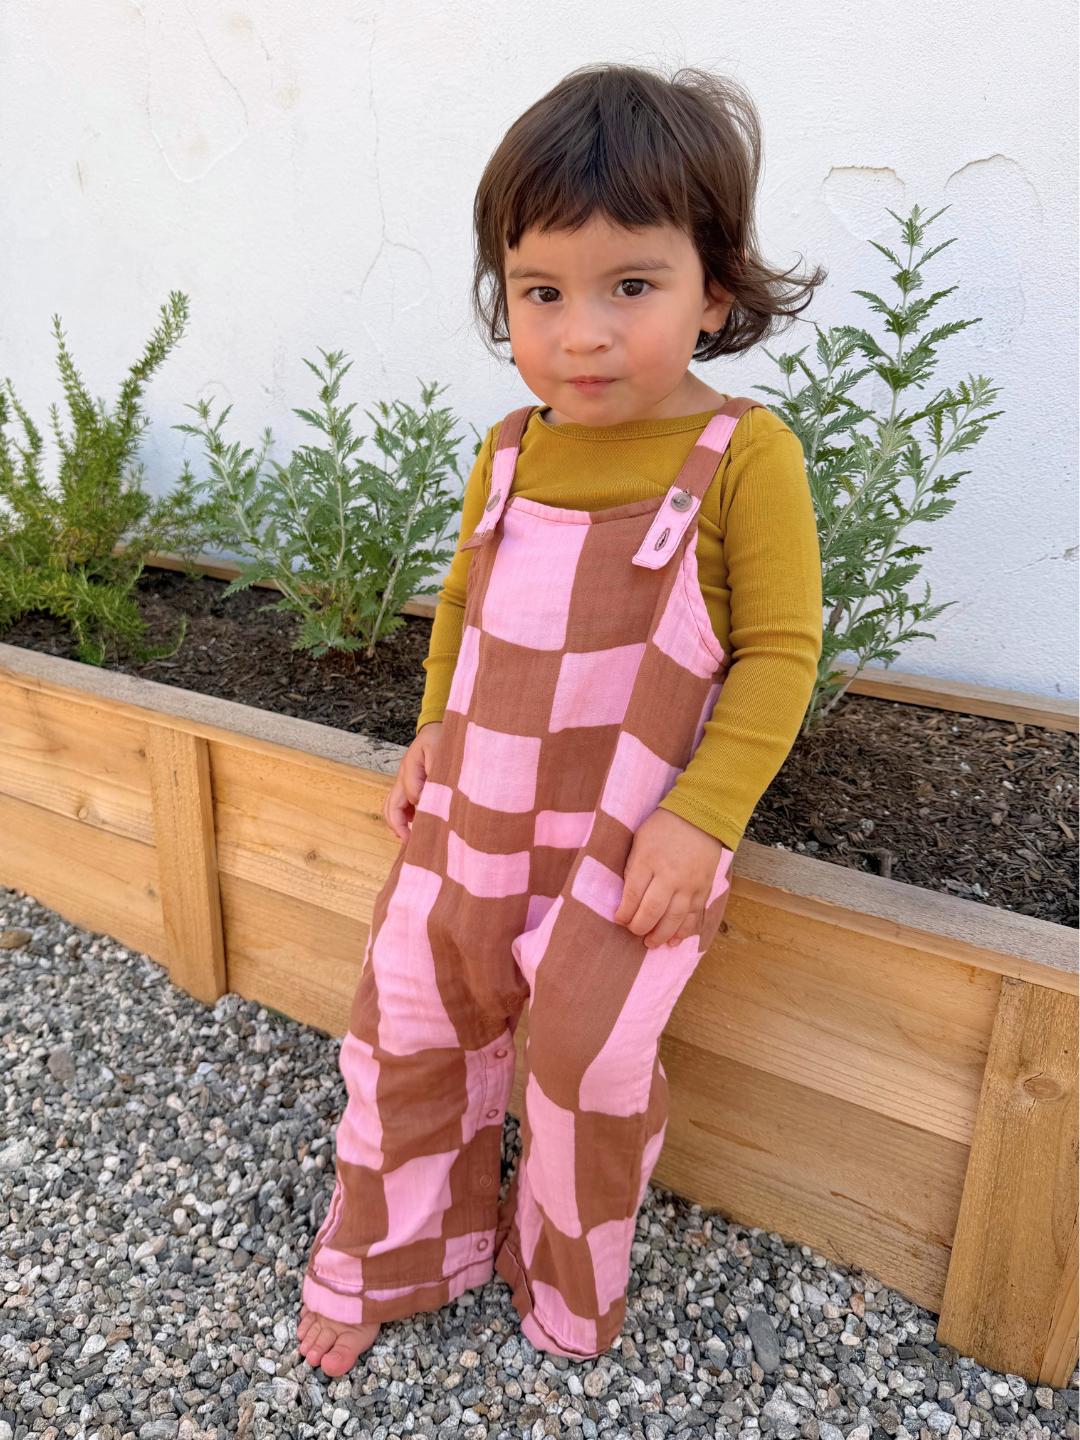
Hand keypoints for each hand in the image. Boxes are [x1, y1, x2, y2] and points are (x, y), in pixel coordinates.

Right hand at [383, 723, 443, 841]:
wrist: (435, 729)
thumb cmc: (440, 738)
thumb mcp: (439, 749)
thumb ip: (434, 770)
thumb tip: (428, 795)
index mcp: (410, 769)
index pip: (412, 795)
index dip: (422, 809)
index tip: (434, 820)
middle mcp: (402, 778)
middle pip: (391, 806)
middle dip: (398, 826)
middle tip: (410, 842)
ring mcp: (402, 782)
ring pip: (390, 807)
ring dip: (396, 824)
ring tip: (408, 840)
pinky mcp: (407, 786)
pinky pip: (397, 805)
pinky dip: (400, 818)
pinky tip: (413, 827)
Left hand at [614, 808, 725, 948]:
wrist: (701, 816)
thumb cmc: (664, 826)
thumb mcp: (639, 840)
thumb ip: (633, 867)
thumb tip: (627, 896)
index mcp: (648, 860)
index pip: (632, 895)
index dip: (624, 913)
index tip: (619, 919)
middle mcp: (669, 875)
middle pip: (652, 911)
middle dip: (640, 927)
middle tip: (634, 933)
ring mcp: (689, 883)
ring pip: (674, 918)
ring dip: (661, 935)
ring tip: (651, 944)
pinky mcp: (704, 888)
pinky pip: (694, 915)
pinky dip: (684, 931)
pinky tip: (674, 941)